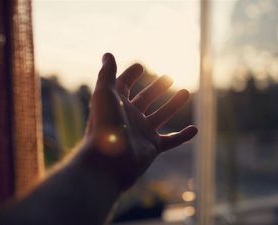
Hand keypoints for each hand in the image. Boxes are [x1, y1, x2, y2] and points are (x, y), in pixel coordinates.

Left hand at [82, 53, 196, 190]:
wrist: (108, 162)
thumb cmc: (105, 125)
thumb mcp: (105, 94)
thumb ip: (107, 74)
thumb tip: (107, 54)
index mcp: (117, 103)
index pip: (124, 85)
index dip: (130, 75)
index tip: (140, 66)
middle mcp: (129, 116)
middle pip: (145, 99)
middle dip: (156, 88)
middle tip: (168, 77)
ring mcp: (142, 132)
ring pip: (161, 115)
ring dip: (173, 105)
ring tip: (185, 91)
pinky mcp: (152, 147)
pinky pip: (171, 141)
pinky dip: (183, 136)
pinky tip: (194, 129)